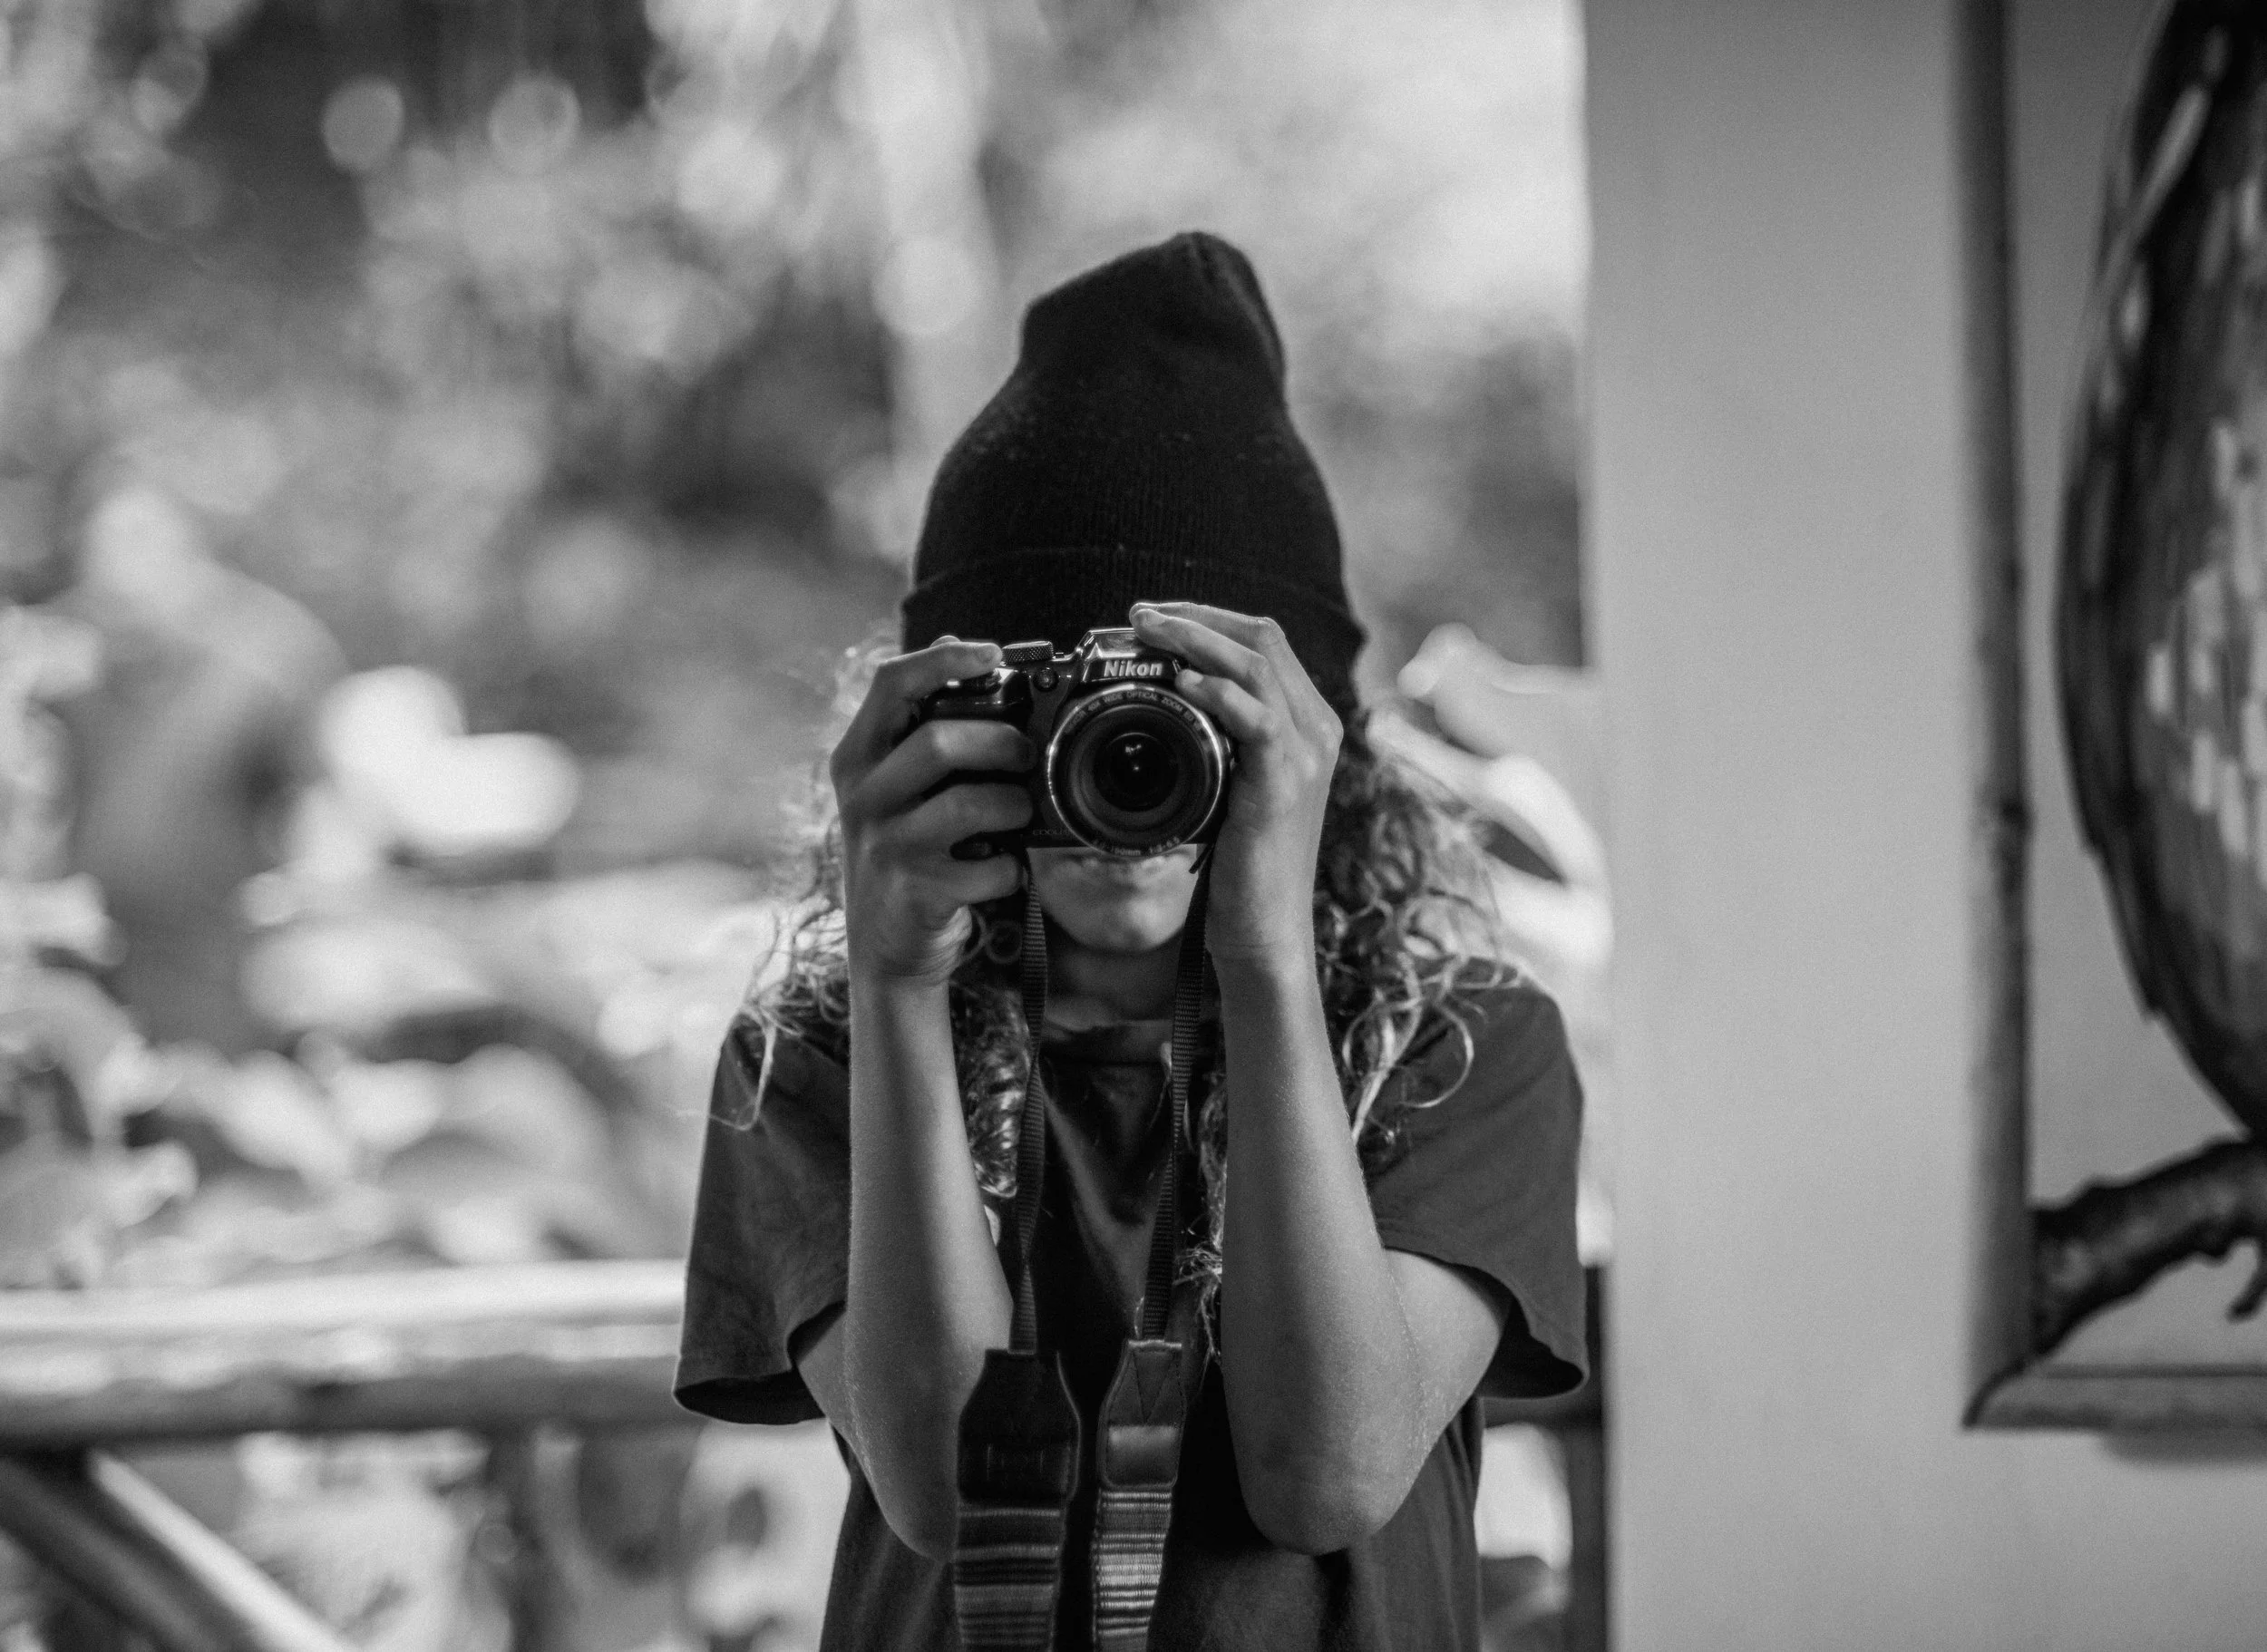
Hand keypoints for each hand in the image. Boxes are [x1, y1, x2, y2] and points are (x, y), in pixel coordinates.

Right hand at [830, 638, 1034, 985]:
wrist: (886, 945)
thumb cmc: (906, 848)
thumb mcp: (897, 783)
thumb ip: (920, 720)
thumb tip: (952, 644)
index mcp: (858, 757)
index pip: (890, 685)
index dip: (943, 661)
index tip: (991, 653)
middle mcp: (864, 797)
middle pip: (937, 741)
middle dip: (999, 741)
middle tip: (1025, 752)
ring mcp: (887, 846)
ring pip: (966, 805)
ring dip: (1012, 805)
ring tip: (1020, 812)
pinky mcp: (916, 893)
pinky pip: (986, 869)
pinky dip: (1012, 868)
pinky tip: (1008, 868)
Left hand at [1128, 601, 1341, 963]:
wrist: (1265, 931)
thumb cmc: (1241, 868)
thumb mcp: (1230, 787)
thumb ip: (1218, 742)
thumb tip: (1170, 702)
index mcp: (1307, 725)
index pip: (1264, 642)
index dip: (1208, 619)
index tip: (1155, 618)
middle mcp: (1317, 730)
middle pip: (1263, 637)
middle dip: (1196, 615)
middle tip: (1138, 616)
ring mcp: (1307, 755)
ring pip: (1258, 663)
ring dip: (1196, 637)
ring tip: (1148, 632)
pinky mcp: (1286, 783)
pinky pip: (1258, 718)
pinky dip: (1218, 692)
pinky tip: (1182, 682)